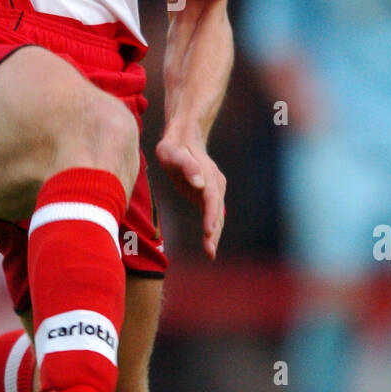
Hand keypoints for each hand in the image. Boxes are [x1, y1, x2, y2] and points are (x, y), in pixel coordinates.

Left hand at [155, 129, 225, 258]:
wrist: (183, 138)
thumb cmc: (175, 146)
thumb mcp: (173, 152)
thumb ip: (187, 166)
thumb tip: (199, 183)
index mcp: (207, 174)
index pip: (211, 197)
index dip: (211, 215)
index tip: (208, 231)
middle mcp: (215, 184)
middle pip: (217, 210)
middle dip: (214, 231)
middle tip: (209, 251)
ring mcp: (214, 190)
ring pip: (217, 215)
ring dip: (215, 234)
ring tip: (210, 253)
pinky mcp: (208, 196)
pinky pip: (212, 215)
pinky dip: (212, 230)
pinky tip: (209, 244)